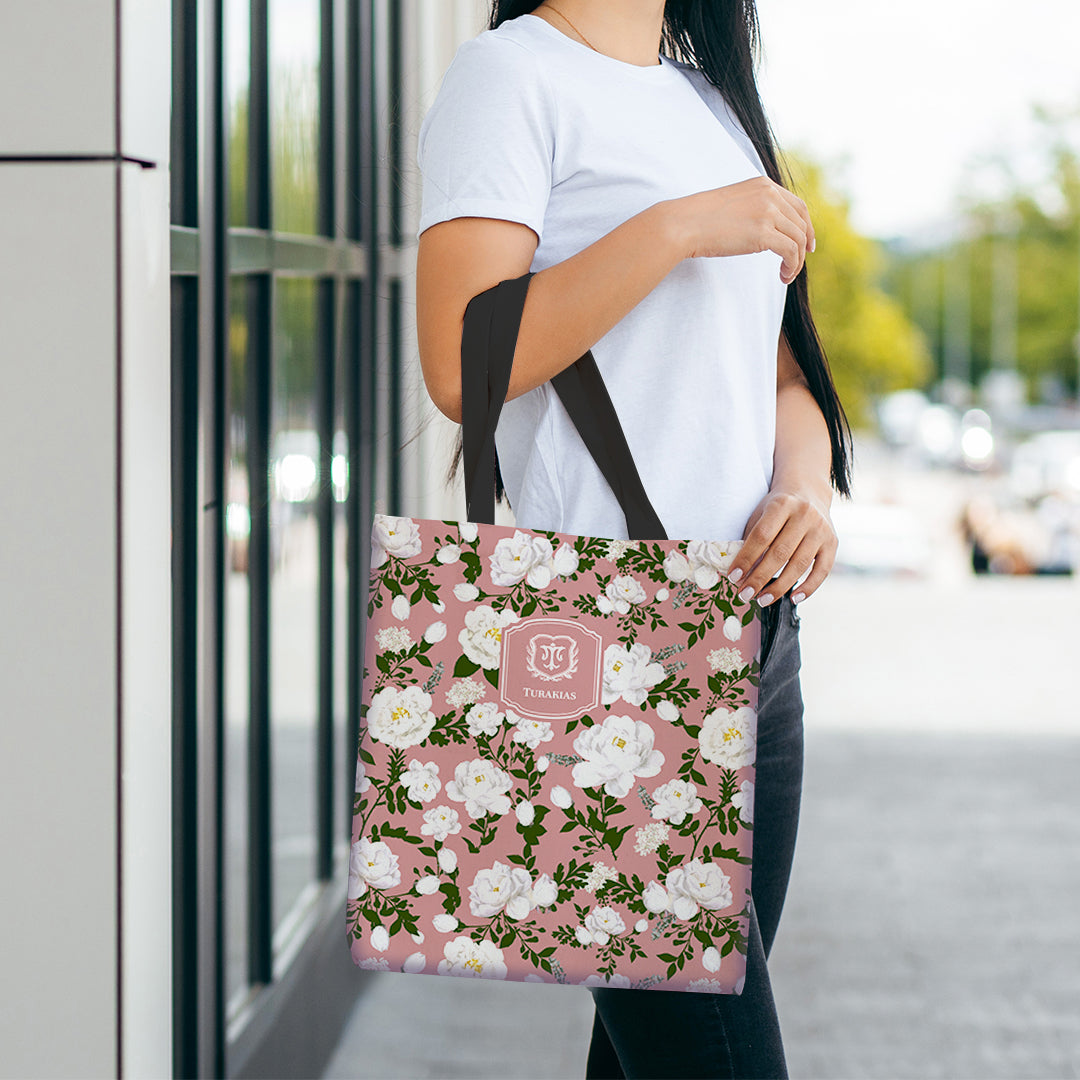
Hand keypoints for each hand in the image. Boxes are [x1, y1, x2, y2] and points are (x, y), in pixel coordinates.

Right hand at [667, 177, 815, 284]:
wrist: (683, 224)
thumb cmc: (700, 219)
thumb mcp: (733, 205)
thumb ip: (753, 209)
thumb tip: (765, 230)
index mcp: (763, 185)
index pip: (798, 206)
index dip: (807, 227)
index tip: (807, 245)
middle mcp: (769, 195)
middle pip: (801, 224)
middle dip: (802, 248)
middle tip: (794, 266)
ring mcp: (767, 212)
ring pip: (798, 239)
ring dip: (796, 261)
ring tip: (786, 275)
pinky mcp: (763, 233)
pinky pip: (790, 251)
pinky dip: (791, 266)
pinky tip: (782, 276)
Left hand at [725, 487, 836, 604]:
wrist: (808, 491)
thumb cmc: (777, 508)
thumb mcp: (761, 514)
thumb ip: (752, 540)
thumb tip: (740, 574)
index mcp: (782, 504)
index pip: (761, 536)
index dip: (746, 558)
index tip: (733, 577)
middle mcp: (804, 515)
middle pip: (780, 553)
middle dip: (759, 578)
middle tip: (745, 594)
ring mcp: (821, 529)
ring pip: (799, 565)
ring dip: (779, 587)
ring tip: (762, 600)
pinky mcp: (833, 542)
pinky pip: (822, 570)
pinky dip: (809, 587)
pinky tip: (794, 599)